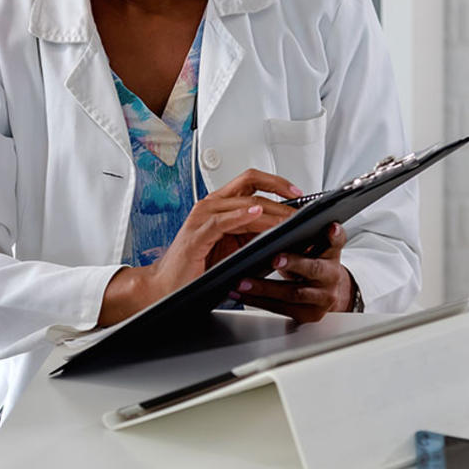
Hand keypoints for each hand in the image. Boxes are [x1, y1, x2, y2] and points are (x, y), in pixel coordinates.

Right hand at [100, 169, 300, 324]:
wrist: (166, 287)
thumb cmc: (198, 270)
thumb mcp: (236, 250)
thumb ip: (256, 237)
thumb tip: (288, 235)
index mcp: (221, 206)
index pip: (252, 182)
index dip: (278, 183)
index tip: (300, 193)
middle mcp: (211, 205)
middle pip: (251, 185)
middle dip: (281, 196)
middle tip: (302, 210)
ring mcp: (203, 217)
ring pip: (243, 202)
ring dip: (270, 210)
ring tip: (290, 217)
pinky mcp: (197, 234)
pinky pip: (222, 220)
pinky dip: (241, 215)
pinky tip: (256, 215)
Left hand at [230, 222, 354, 322]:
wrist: (326, 293)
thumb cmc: (312, 263)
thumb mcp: (312, 247)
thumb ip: (303, 235)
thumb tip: (273, 218)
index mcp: (332, 254)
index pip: (337, 242)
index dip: (334, 235)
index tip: (330, 226)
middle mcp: (330, 277)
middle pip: (314, 269)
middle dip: (293, 263)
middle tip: (275, 258)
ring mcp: (321, 298)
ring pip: (292, 293)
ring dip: (264, 288)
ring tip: (242, 281)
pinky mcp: (308, 315)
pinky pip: (280, 308)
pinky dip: (258, 301)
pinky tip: (242, 294)